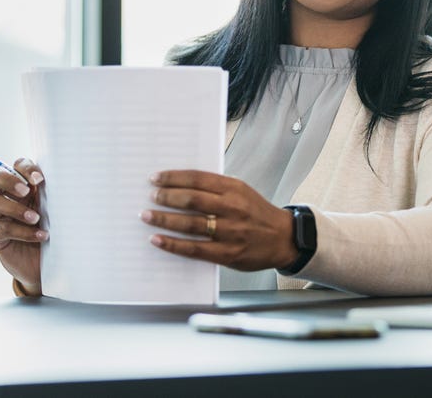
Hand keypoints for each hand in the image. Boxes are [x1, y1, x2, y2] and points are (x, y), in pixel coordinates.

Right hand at [0, 158, 46, 293]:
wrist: (50, 263)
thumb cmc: (55, 230)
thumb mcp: (58, 209)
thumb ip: (57, 193)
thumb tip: (72, 177)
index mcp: (23, 185)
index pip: (16, 165)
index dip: (24, 167)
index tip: (40, 179)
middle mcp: (7, 197)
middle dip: (9, 180)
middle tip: (26, 191)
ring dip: (17, 209)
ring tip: (36, 218)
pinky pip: (3, 228)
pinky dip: (23, 232)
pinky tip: (40, 236)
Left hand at [142, 170, 296, 271]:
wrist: (283, 238)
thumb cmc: (258, 214)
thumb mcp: (242, 192)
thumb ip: (216, 189)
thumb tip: (180, 186)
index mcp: (234, 188)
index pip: (198, 179)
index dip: (173, 177)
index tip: (156, 178)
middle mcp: (232, 208)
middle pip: (191, 199)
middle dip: (166, 197)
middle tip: (151, 197)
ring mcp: (230, 232)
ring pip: (190, 223)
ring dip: (164, 219)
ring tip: (147, 215)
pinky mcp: (228, 253)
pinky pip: (194, 249)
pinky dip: (173, 244)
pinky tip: (158, 240)